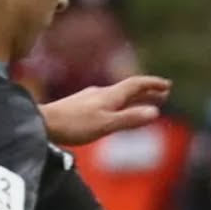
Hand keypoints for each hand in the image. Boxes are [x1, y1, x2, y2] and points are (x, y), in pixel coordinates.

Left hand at [42, 75, 171, 145]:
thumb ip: (130, 119)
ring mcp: (91, 98)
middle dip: (147, 92)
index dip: (153, 84)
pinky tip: (117, 112)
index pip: (136, 85)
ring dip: (135, 99)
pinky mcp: (82, 106)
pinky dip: (121, 105)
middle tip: (163, 93)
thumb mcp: (106, 125)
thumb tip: (155, 113)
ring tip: (145, 104)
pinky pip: (109, 102)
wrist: (42, 123)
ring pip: (118, 96)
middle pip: (129, 89)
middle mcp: (101, 93)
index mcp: (110, 95)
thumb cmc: (74, 125)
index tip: (167, 85)